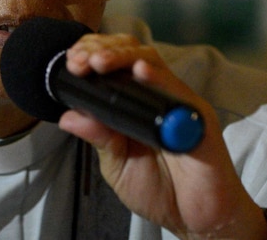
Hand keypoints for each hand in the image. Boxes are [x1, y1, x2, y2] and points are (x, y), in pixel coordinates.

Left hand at [59, 33, 266, 239]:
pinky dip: (158, 78)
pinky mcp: (197, 117)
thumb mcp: (118, 166)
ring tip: (98, 62)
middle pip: (130, 52)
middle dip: (101, 49)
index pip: (113, 63)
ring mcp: (177, 102)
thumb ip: (99, 139)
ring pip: (151, 61)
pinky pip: (178, 91)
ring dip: (122, 56)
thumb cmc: (161, 191)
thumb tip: (69, 117)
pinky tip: (139, 71)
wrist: (195, 219)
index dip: (91, 55)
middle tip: (80, 61)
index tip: (72, 63)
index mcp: (135, 103)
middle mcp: (156, 95)